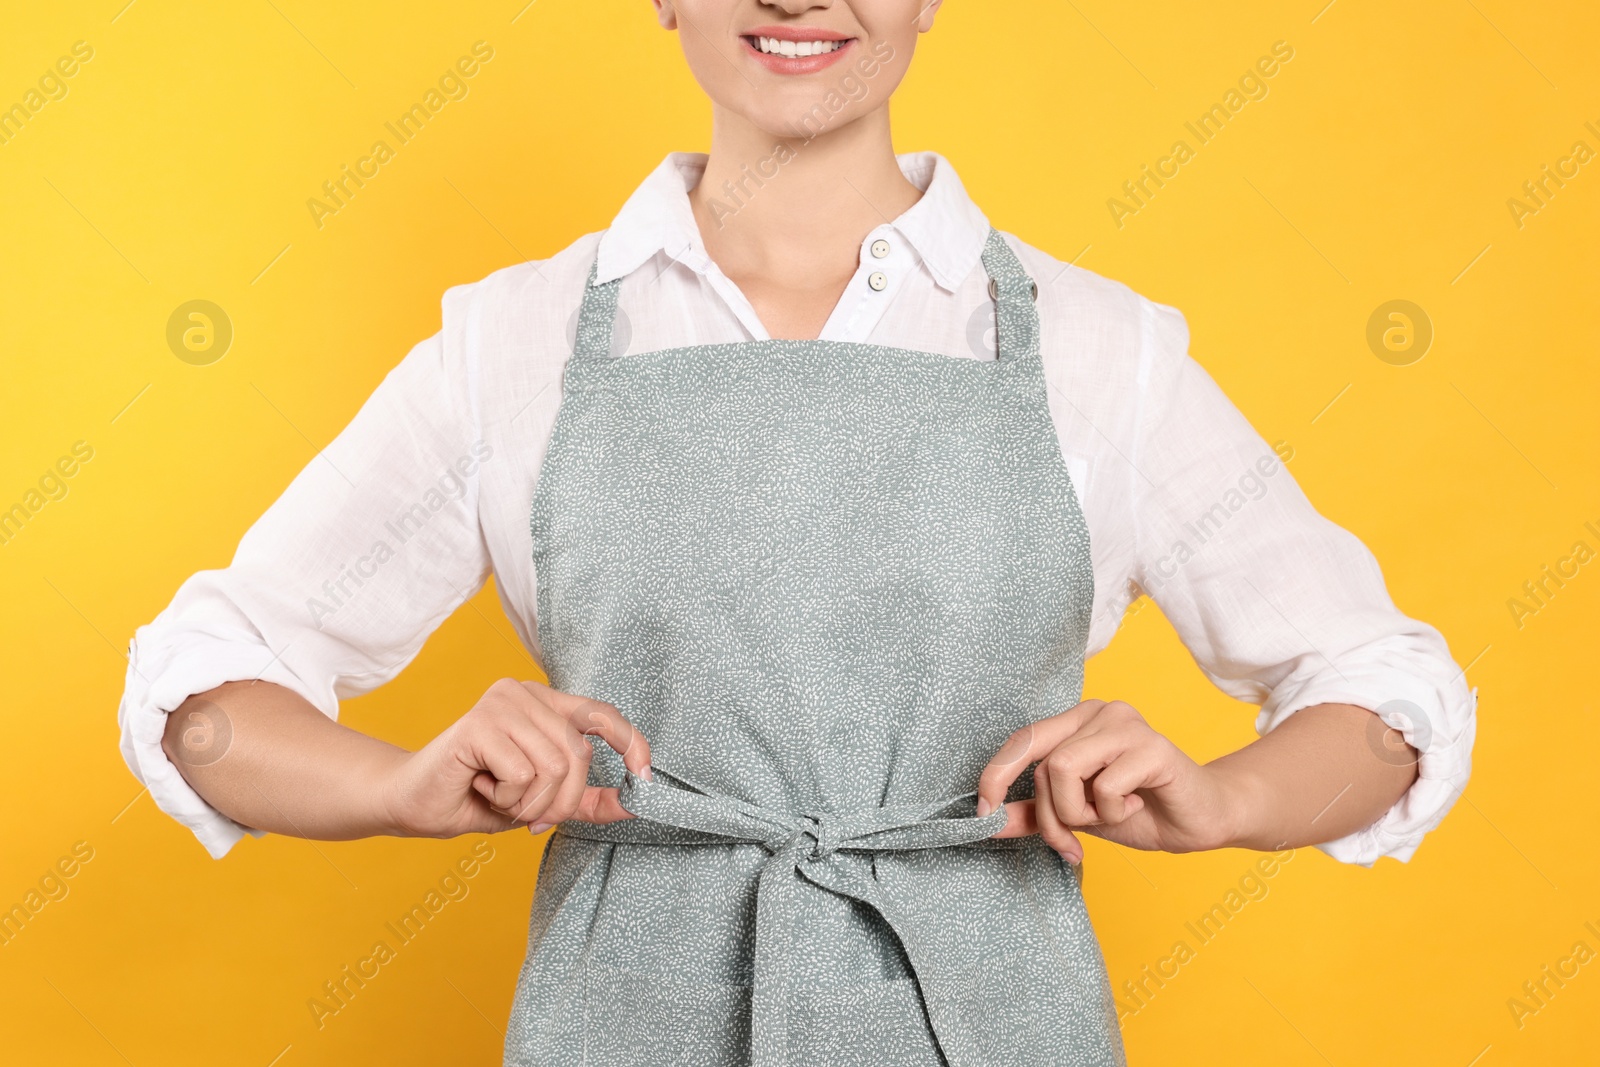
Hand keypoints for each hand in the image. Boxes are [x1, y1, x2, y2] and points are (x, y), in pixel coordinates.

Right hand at [380, 678, 652, 837]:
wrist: (412, 804)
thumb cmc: (477, 798)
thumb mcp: (543, 802)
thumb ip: (587, 799)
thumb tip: (638, 801)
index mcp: (545, 702)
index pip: (602, 713)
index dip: (631, 742)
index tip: (646, 777)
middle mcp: (526, 691)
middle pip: (578, 754)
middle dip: (561, 801)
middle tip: (531, 817)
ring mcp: (502, 702)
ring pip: (554, 767)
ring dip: (529, 802)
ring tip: (500, 796)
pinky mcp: (480, 722)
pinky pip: (523, 774)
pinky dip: (507, 798)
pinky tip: (481, 786)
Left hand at [977, 699, 1248, 861]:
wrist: (1200, 821)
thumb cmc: (1139, 811)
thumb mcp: (1076, 816)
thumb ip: (1034, 813)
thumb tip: (986, 821)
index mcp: (1077, 720)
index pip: (1022, 740)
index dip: (996, 775)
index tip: (985, 812)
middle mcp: (1099, 711)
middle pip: (1042, 763)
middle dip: (1050, 816)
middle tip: (1070, 842)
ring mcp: (1126, 724)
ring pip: (1064, 769)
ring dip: (1080, 812)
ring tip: (1109, 815)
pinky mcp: (1152, 746)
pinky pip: (1105, 785)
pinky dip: (1113, 812)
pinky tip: (1137, 807)